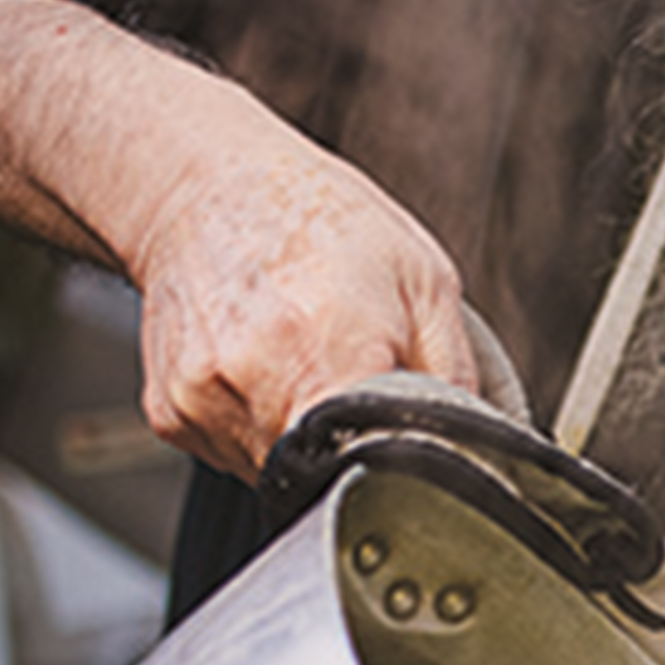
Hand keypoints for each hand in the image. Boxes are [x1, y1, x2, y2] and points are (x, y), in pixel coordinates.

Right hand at [0, 0, 482, 483]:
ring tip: (304, 360)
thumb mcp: (423, 282)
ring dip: (305, 438)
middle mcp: (254, 385)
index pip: (375, 467)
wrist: (204, 184)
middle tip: (352, 379)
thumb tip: (491, 449)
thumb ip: (459, 377)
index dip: (398, 465)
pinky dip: (260, 424)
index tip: (406, 445)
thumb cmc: (319, 223)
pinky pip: (235, 453)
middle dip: (353, 448)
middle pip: (327, 479)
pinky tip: (263, 366)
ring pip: (278, 474)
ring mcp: (203, 404)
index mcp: (327, 353)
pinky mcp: (172, 416)